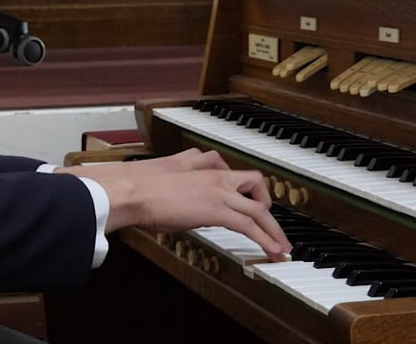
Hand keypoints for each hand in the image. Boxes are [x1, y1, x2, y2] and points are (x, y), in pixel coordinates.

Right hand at [76, 151, 289, 261]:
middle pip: (255, 184)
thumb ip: (180, 185)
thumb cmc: (140, 188)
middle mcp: (216, 174)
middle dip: (267, 207)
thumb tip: (182, 202)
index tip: (250, 203)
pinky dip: (265, 239)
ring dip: (273, 229)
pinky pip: (250, 226)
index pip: (232, 172)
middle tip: (272, 225)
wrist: (134, 191)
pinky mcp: (218, 210)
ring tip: (281, 246)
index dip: (245, 189)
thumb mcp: (165, 180)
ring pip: (258, 209)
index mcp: (201, 165)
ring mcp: (219, 192)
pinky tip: (271, 250)